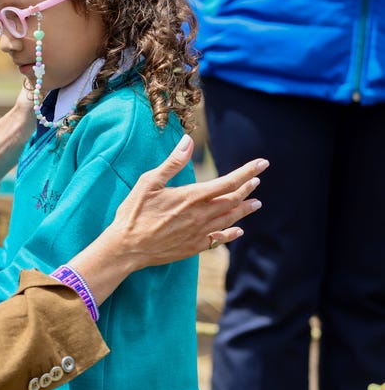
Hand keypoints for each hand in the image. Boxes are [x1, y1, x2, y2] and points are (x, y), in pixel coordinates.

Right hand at [110, 134, 267, 269]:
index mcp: (191, 197)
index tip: (262, 164)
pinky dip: (231, 234)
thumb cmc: (134, 213)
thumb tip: (188, 141)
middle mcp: (200, 215)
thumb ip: (172, 163)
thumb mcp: (148, 183)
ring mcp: (198, 233)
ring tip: (256, 203)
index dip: (247, 172)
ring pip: (229, 219)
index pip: (227, 182)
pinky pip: (219, 240)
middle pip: (232, 200)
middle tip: (257, 181)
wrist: (127, 248)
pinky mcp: (193, 247)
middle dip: (246, 189)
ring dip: (244, 210)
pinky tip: (238, 231)